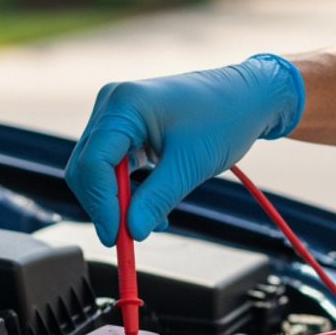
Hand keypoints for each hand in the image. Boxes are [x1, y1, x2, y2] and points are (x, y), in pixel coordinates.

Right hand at [65, 54, 303, 243]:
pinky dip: (125, 191)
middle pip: (87, 167)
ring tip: (145, 222)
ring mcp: (117, 115)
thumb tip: (131, 231)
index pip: (93, 162)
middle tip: (127, 237)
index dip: (101, 203)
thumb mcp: (191, 164)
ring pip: (96, 170)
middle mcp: (112, 105)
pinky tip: (148, 208)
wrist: (248, 98)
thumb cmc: (226, 117)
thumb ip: (156, 199)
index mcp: (124, 105)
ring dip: (116, 200)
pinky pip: (112, 165)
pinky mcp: (127, 128)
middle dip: (104, 204)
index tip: (116, 236)